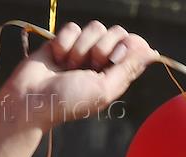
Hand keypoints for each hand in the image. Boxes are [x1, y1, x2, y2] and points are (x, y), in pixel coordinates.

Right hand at [0, 21, 156, 130]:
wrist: (31, 98)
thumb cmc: (69, 100)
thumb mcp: (104, 89)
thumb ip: (129, 69)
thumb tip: (154, 53)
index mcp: (116, 74)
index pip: (134, 45)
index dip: (126, 46)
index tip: (114, 58)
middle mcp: (102, 60)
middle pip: (116, 32)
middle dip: (102, 47)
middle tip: (89, 67)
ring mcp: (83, 50)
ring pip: (94, 27)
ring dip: (81, 48)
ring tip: (69, 66)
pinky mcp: (64, 41)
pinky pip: (72, 27)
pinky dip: (64, 43)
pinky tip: (56, 59)